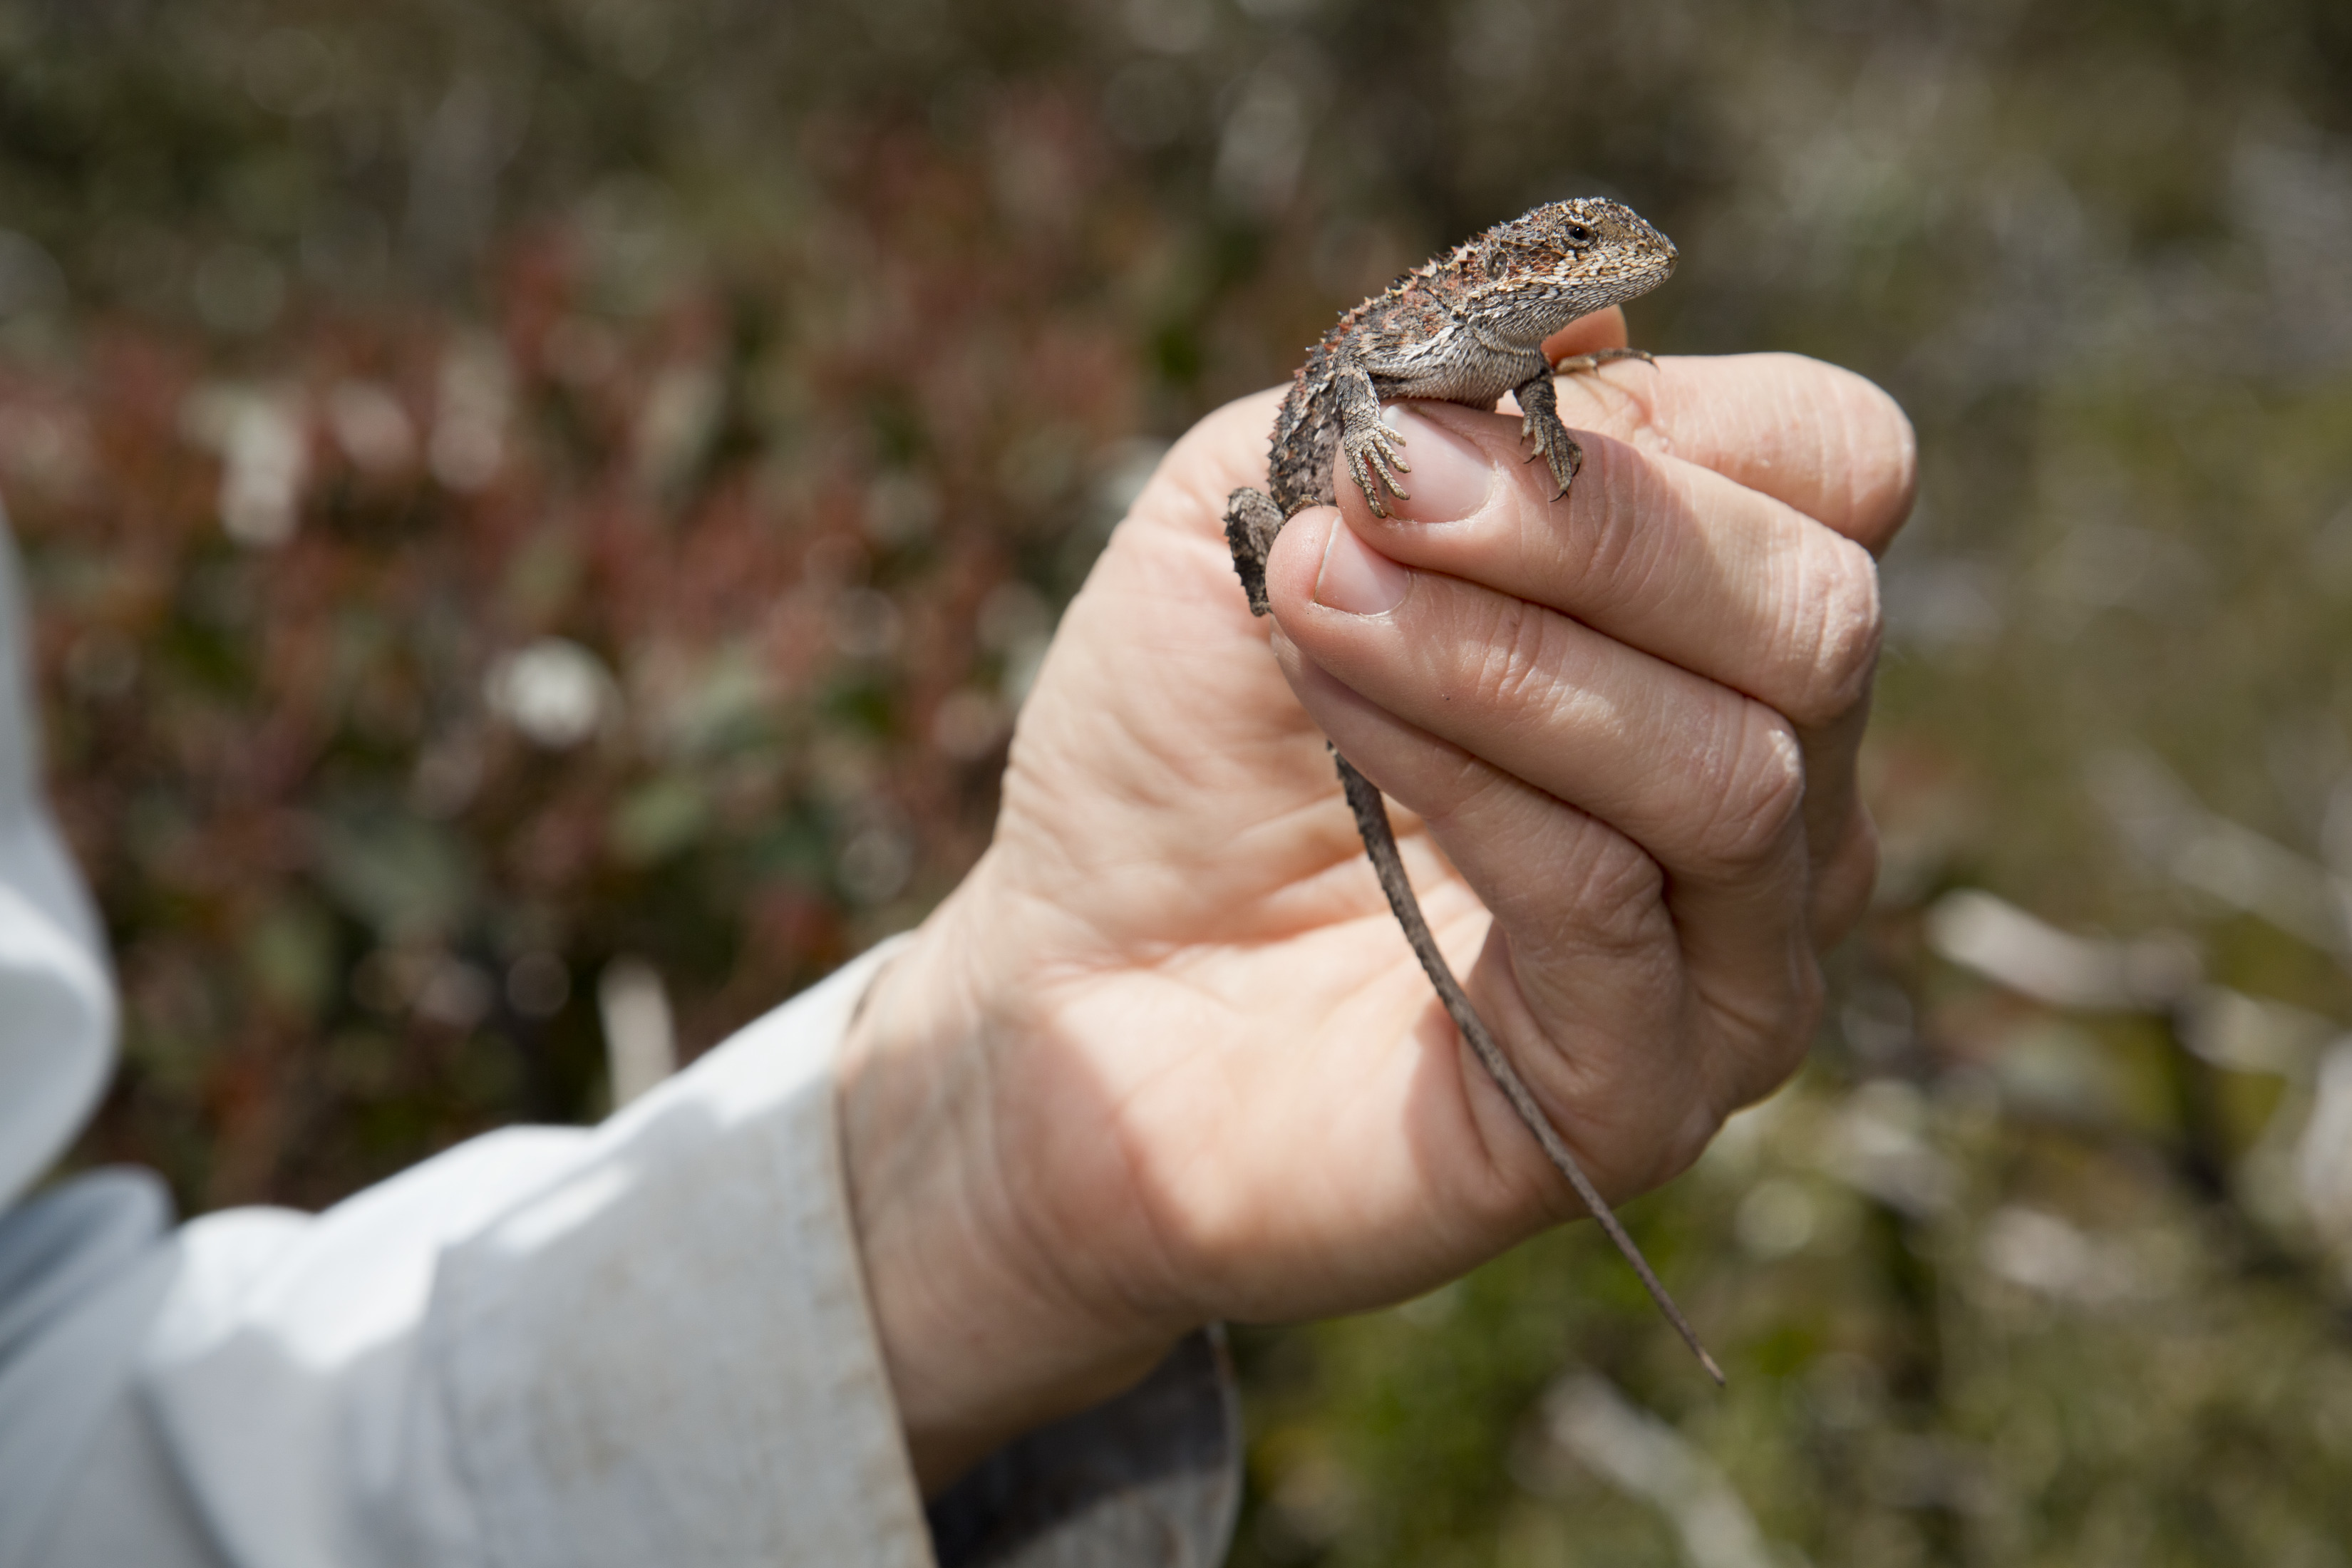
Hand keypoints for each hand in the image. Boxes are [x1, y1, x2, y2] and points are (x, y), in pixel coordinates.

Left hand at [836, 309, 1914, 1488]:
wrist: (1072, 989)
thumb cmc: (1180, 744)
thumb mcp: (1263, 504)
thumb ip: (1421, 401)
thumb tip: (1605, 324)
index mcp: (1720, 636)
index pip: (1840, 470)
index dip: (1661, 426)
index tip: (1422, 429)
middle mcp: (1782, 799)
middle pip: (1820, 615)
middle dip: (1588, 536)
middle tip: (1366, 506)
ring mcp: (1730, 966)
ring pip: (1731, 764)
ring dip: (1499, 654)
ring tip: (1309, 602)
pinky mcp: (1639, 1100)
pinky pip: (1609, 903)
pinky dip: (1464, 776)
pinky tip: (1334, 717)